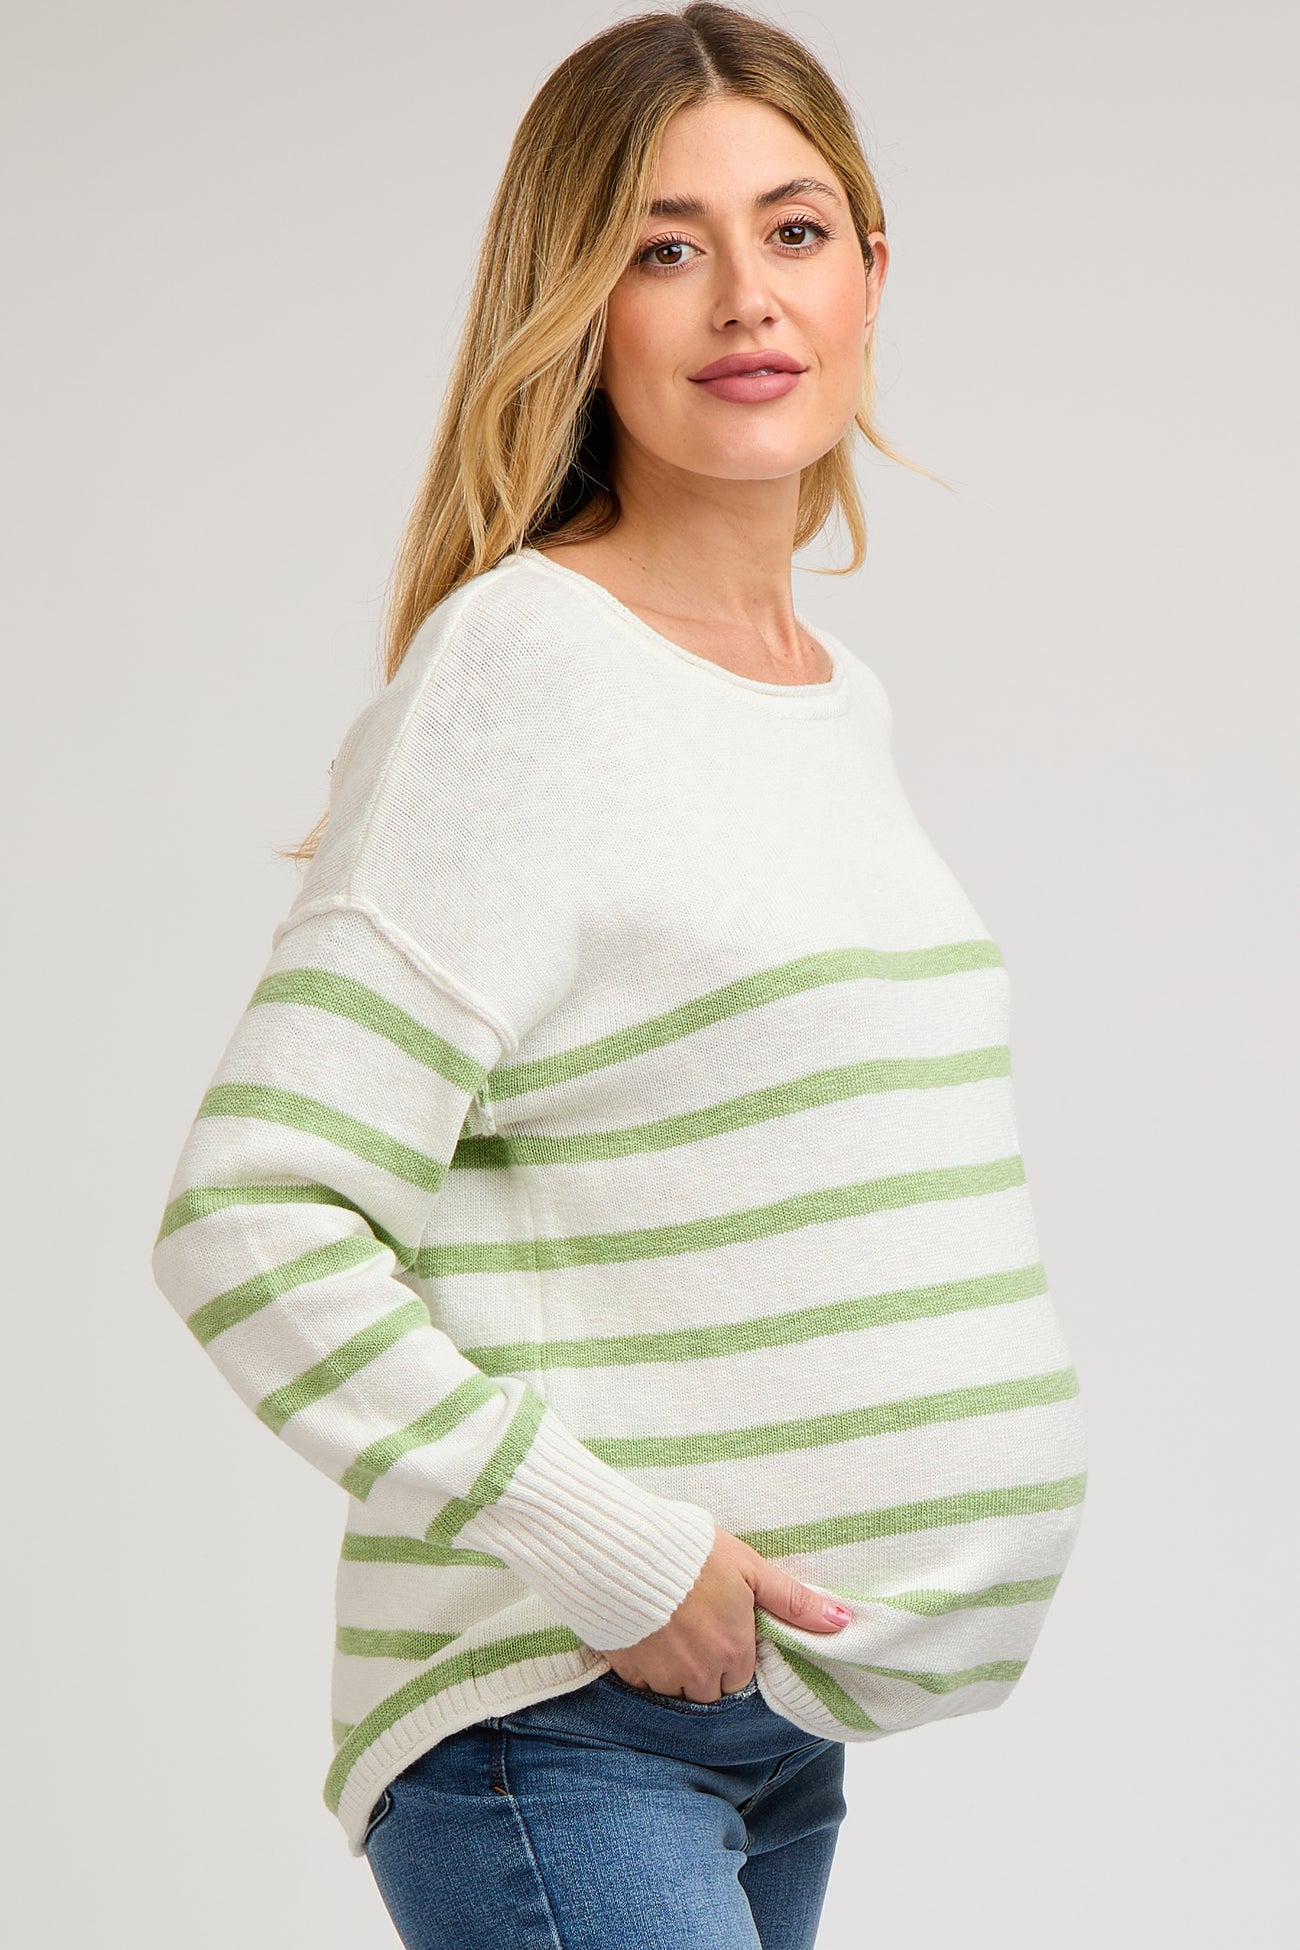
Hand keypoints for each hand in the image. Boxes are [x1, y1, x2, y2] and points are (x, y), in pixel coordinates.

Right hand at [602, 1524, 852, 1701]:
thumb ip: (794, 1601)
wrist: (625, 1550)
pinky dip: (647, 1665)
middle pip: (710, 1689)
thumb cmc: (692, 1553)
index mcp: (733, 1651)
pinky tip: (646, 1632)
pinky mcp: (629, 1670)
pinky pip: (645, 1682)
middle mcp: (700, 1673)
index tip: (723, 1625)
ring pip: (677, 1690)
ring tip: (671, 1629)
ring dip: (678, 1670)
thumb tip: (842, 1621)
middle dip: (707, 1667)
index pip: (741, 1675)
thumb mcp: (750, 1568)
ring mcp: (662, 1675)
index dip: (733, 1651)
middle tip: (696, 1627)